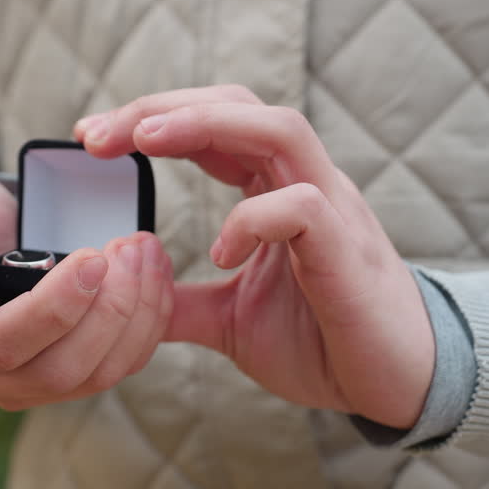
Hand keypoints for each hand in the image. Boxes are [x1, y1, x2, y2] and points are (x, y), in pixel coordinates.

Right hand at [0, 169, 174, 410]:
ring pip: (93, 377)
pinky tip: (154, 278)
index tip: (93, 257)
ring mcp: (17, 384)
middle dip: (108, 311)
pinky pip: (113, 369)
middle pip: (55, 371)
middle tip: (133, 246)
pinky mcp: (58, 378)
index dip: (55, 309)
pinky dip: (144, 325)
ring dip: (135, 316)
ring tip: (147, 253)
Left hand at [75, 85, 433, 428]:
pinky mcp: (347, 251)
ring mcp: (332, 210)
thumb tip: (122, 295)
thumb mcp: (229, 320)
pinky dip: (252, 220)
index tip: (90, 139)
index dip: (151, 119)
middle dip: (162, 107)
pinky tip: (219, 253)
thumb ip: (179, 301)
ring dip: (204, 125)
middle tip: (96, 135)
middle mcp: (305, 183)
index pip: (213, 125)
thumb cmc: (324, 341)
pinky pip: (300, 207)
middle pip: (238, 105)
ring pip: (278, 129)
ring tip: (144, 142)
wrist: (398, 384)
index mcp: (276, 189)